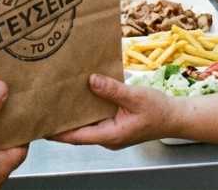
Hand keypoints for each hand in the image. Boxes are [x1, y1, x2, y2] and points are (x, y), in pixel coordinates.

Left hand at [49, 74, 175, 149]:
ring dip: (74, 114)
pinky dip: (87, 108)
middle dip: (61, 122)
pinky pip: (96, 118)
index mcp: (110, 135)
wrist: (176, 117)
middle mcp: (108, 137)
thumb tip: (91, 81)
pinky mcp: (115, 124)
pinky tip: (81, 95)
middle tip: (44, 107)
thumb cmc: (159, 111)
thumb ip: (112, 90)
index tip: (41, 124)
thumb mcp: (135, 97)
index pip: (77, 136)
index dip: (58, 132)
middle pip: (78, 132)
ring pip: (87, 124)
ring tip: (57, 99)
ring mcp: (111, 132)